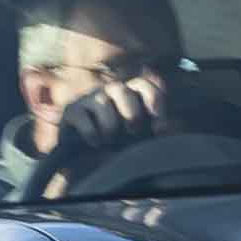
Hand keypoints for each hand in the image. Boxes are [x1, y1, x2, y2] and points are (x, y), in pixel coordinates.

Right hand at [52, 70, 170, 150]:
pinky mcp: (71, 110)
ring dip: (109, 125)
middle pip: (123, 89)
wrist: (77, 154)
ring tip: (108, 139)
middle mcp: (109, 92)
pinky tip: (94, 143)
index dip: (155, 101)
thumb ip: (151, 128)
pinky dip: (91, 133)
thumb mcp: (135, 136)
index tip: (159, 128)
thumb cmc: (112, 143)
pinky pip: (83, 118)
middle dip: (131, 111)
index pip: (145, 85)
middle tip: (132, 130)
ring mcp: (89, 99)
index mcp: (129, 94)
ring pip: (103, 103)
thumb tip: (169, 130)